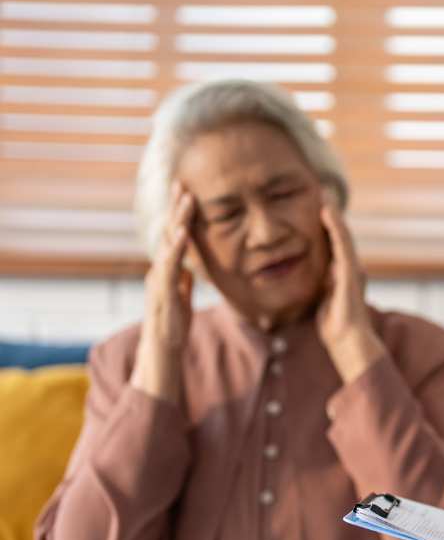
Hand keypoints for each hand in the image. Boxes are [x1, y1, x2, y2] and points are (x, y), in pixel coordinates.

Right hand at [131, 182, 194, 402]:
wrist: (161, 357)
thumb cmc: (171, 329)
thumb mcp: (182, 300)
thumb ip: (183, 283)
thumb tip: (189, 268)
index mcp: (167, 272)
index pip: (173, 238)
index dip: (180, 216)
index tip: (189, 192)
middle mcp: (159, 273)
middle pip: (167, 235)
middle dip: (175, 209)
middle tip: (183, 182)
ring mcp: (158, 283)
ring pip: (166, 246)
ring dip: (176, 221)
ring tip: (186, 199)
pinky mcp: (162, 295)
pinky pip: (169, 267)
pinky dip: (176, 248)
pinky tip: (184, 232)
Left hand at [315, 190, 384, 382]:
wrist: (347, 340)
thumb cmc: (334, 326)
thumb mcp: (320, 300)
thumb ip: (318, 287)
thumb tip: (308, 280)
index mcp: (342, 273)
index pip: (332, 245)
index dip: (326, 227)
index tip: (316, 209)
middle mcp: (350, 267)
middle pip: (339, 236)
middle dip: (331, 216)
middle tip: (322, 194)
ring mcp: (352, 268)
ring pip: (342, 236)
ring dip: (334, 215)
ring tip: (325, 196)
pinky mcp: (351, 271)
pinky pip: (342, 245)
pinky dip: (336, 228)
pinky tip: (328, 213)